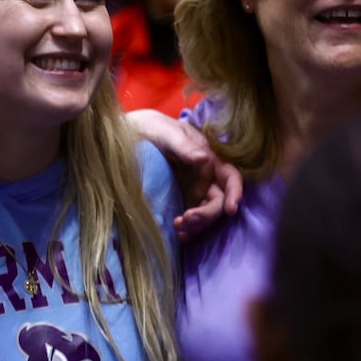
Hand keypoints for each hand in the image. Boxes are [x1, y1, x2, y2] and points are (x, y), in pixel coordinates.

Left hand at [126, 109, 241, 239]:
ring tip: (177, 226)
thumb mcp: (164, 132)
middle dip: (207, 214)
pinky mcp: (178, 200)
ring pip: (204, 213)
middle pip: (217, 200)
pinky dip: (187, 229)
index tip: (230, 210)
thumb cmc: (149, 127)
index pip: (230, 176)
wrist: (125, 135)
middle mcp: (204, 176)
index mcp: (208, 156)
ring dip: (196, 224)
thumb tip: (204, 158)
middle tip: (187, 219)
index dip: (234, 192)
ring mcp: (191, 189)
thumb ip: (184, 146)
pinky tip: (178, 234)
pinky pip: (189, 218)